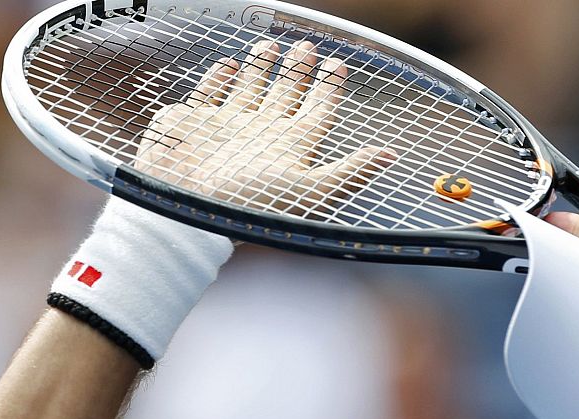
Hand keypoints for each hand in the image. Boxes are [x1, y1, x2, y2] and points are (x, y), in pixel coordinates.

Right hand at [134, 40, 395, 216]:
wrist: (186, 213)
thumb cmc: (250, 206)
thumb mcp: (311, 191)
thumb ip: (351, 172)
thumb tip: (392, 156)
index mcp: (290, 147)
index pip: (318, 111)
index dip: (330, 88)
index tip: (340, 65)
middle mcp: (261, 134)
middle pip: (287, 94)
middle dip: (299, 71)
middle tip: (308, 47)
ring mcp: (226, 127)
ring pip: (250, 89)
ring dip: (262, 68)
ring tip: (272, 45)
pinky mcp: (193, 122)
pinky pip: (209, 93)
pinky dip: (220, 78)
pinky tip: (229, 65)